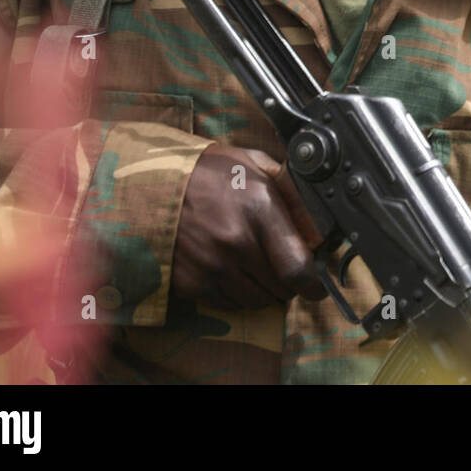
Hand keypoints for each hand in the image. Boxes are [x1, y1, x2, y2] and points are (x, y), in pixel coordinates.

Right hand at [171, 143, 328, 309]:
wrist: (152, 183)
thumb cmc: (210, 172)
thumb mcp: (257, 166)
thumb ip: (292, 195)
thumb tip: (319, 231)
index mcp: (259, 208)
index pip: (297, 267)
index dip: (314, 284)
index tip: (317, 285)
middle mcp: (236, 243)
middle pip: (280, 289)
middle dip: (290, 284)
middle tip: (285, 269)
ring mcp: (211, 266)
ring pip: (256, 301)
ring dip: (265, 291)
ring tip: (258, 269)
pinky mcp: (190, 283)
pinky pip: (228, 304)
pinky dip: (238, 295)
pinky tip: (234, 272)